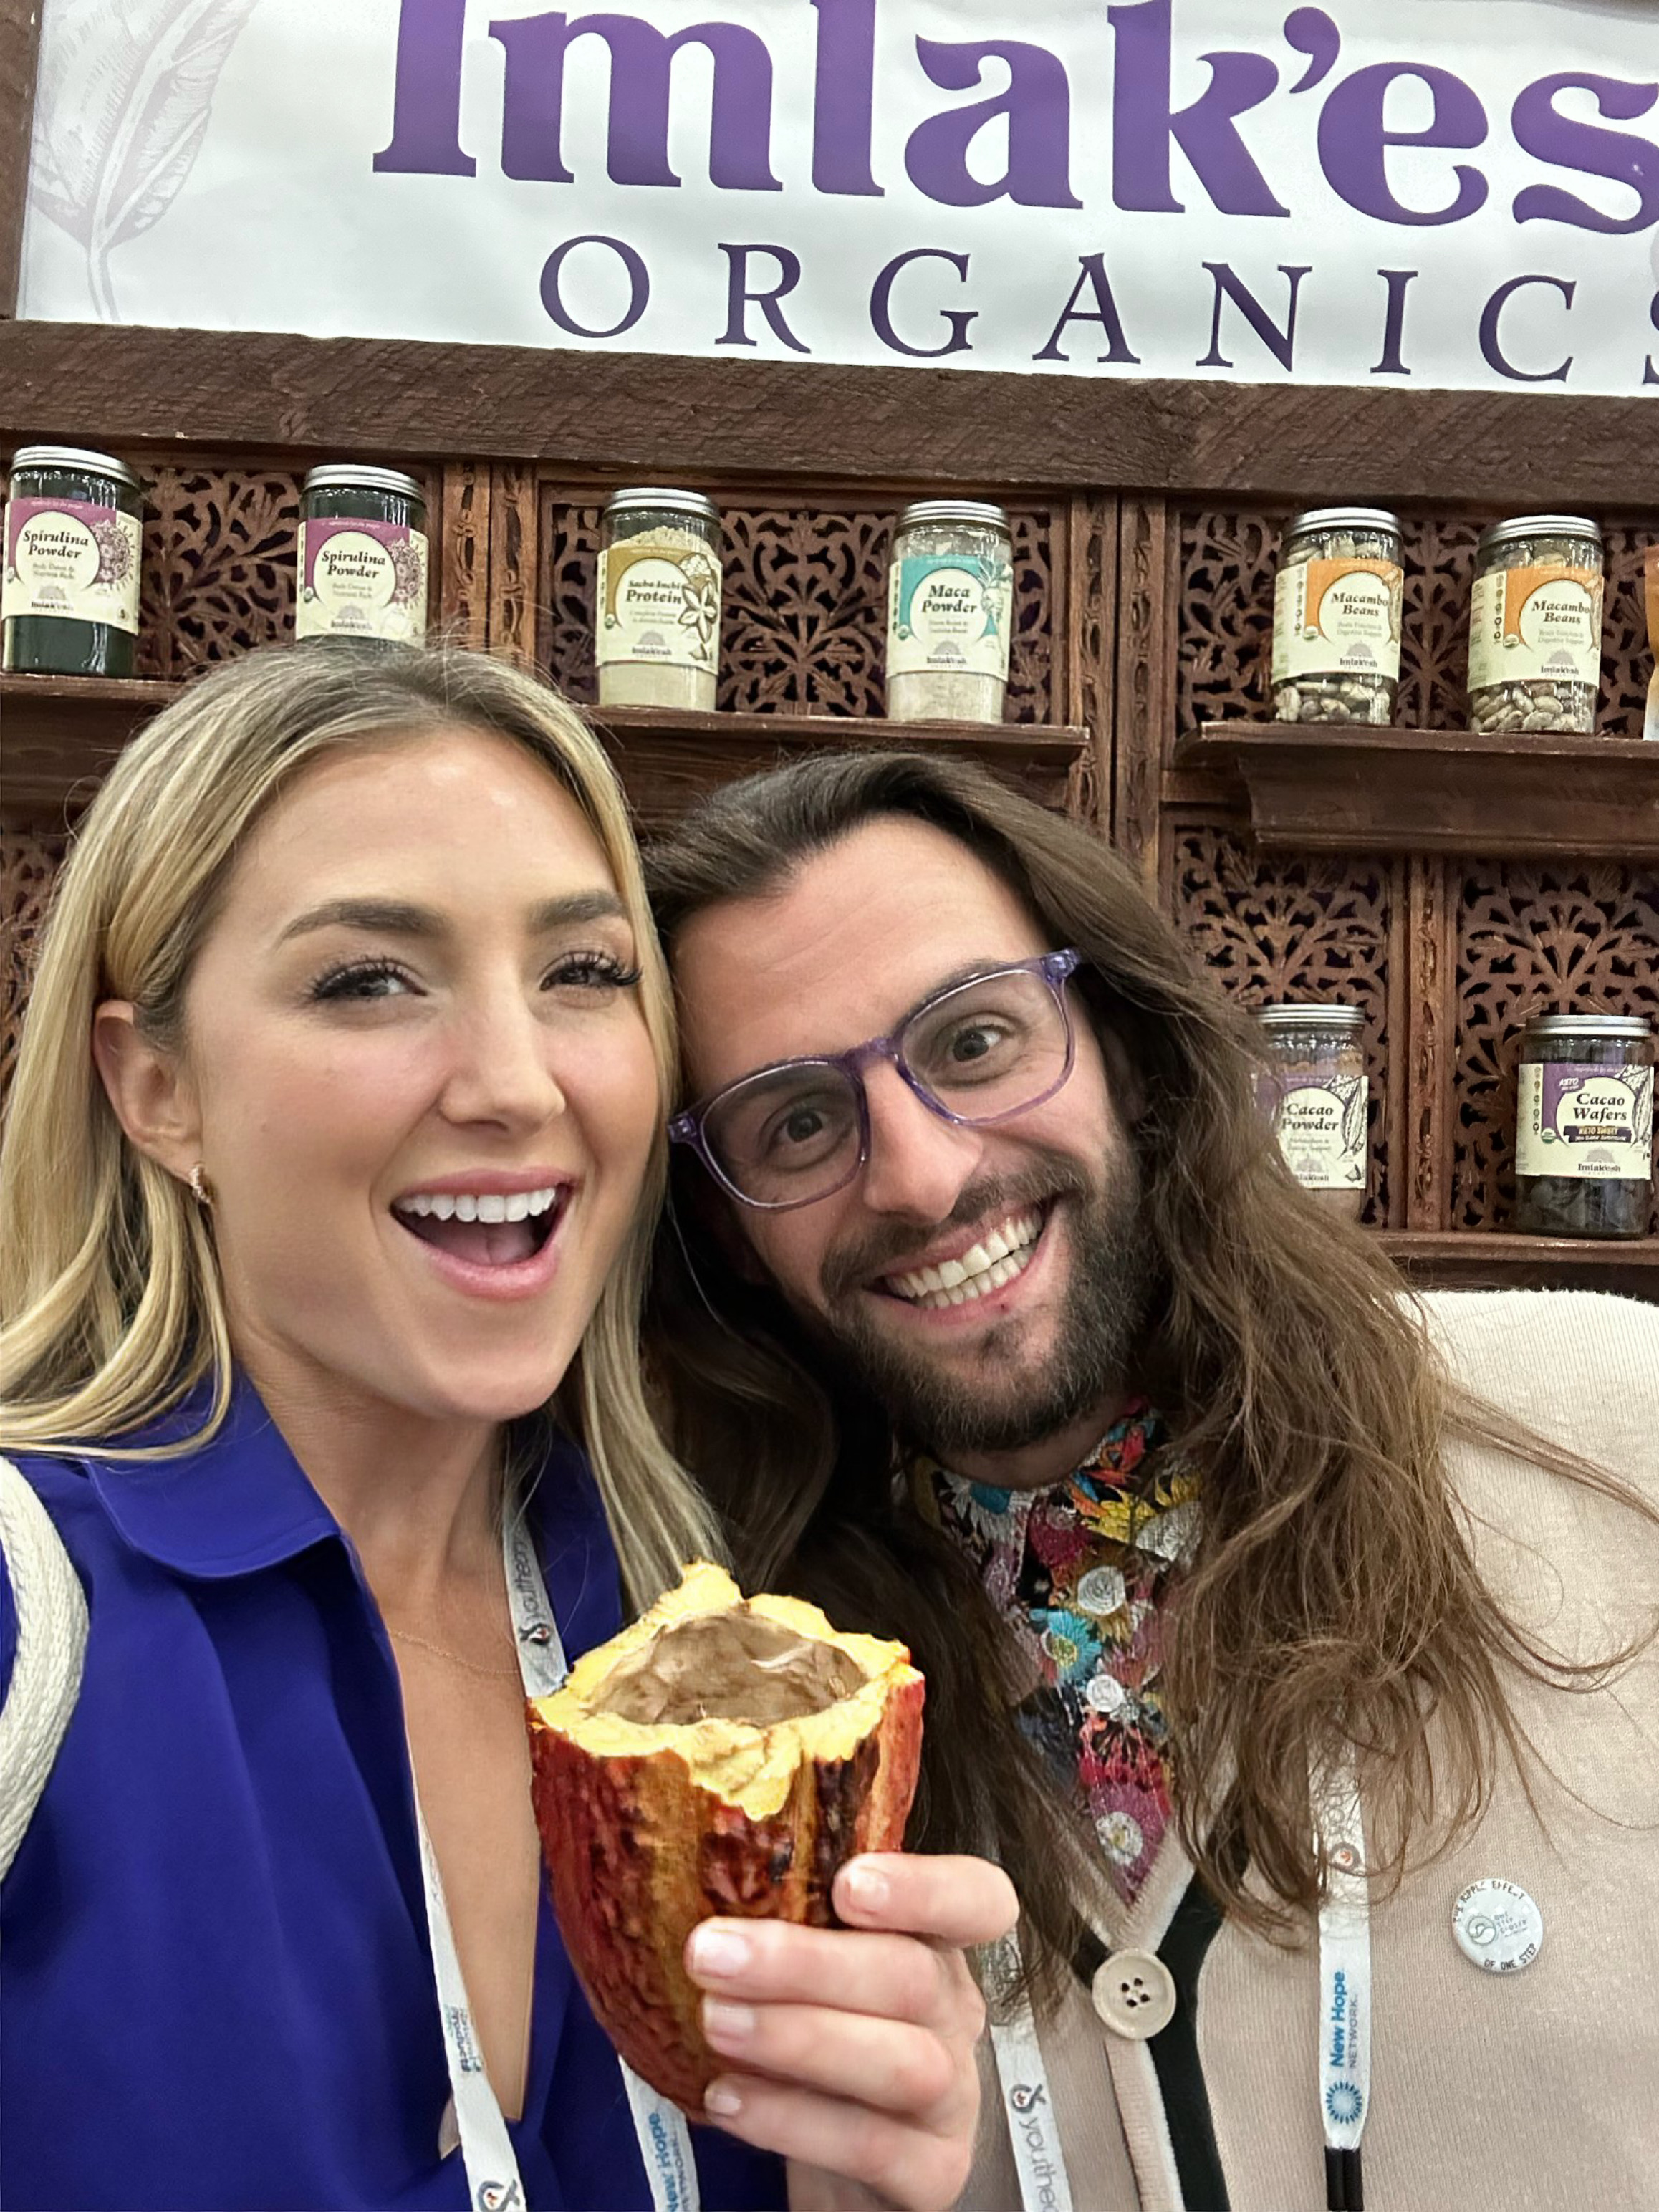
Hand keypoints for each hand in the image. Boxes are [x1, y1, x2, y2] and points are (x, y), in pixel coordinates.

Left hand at [683, 1852, 1017, 2211]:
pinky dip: (793, 2121)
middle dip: (805, 1964)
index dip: (925, 1887)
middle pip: (911, 1977)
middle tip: (710, 1952)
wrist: (838, 2156)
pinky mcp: (934, 2174)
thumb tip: (694, 1862)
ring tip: (714, 2022)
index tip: (849, 1883)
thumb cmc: (817, 2031)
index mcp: (936, 1944)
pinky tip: (727, 2099)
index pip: (977, 1898)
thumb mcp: (815, 1965)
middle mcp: (956, 2013)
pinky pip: (872, 2147)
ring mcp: (954, 2098)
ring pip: (900, 2063)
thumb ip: (788, 1915)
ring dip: (798, 2039)